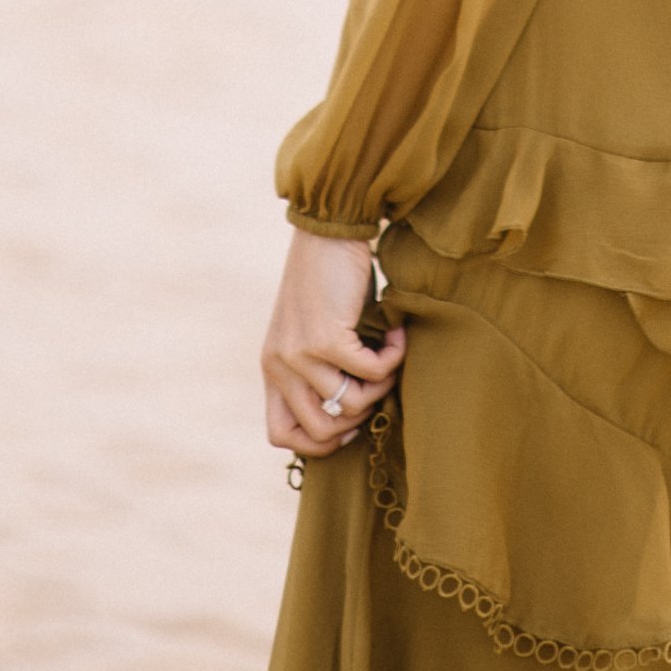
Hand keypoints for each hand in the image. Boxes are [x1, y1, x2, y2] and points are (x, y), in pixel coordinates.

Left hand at [262, 229, 406, 460]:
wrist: (329, 229)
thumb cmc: (329, 279)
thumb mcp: (309, 330)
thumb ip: (315, 370)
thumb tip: (352, 414)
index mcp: (272, 367)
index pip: (280, 434)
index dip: (319, 441)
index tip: (350, 422)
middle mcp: (279, 365)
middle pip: (321, 429)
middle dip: (359, 417)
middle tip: (376, 385)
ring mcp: (300, 353)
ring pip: (350, 404)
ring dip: (381, 385)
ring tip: (389, 355)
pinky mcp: (326, 337)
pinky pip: (370, 371)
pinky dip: (393, 358)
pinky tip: (398, 335)